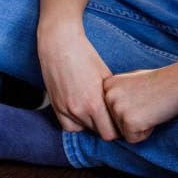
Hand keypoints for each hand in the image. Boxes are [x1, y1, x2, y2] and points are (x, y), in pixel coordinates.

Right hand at [37, 23, 116, 138]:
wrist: (60, 44)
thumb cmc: (85, 55)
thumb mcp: (106, 76)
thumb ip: (112, 98)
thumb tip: (120, 112)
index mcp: (95, 103)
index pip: (110, 133)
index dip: (117, 128)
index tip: (120, 122)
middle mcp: (79, 110)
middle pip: (98, 132)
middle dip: (106, 126)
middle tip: (111, 116)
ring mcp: (66, 109)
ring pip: (84, 129)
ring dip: (92, 124)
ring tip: (96, 111)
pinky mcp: (56, 106)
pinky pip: (69, 126)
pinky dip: (77, 123)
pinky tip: (82, 112)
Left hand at [99, 65, 177, 142]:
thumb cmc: (161, 82)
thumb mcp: (131, 81)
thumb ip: (118, 93)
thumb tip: (110, 110)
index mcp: (107, 85)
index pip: (111, 112)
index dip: (131, 108)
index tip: (143, 95)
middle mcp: (108, 95)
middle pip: (115, 123)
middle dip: (134, 119)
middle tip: (149, 102)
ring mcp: (117, 108)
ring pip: (124, 132)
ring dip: (140, 125)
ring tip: (152, 107)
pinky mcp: (129, 121)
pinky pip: (133, 139)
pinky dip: (146, 132)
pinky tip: (154, 115)